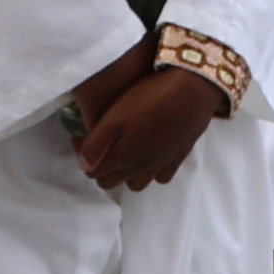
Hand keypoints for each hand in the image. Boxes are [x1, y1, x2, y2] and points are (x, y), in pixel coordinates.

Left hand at [71, 48, 225, 190]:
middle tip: (98, 144)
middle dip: (99, 166)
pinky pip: (161, 176)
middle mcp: (140, 168)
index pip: (92, 172)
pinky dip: (151, 172)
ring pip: (136, 184)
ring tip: (123, 153)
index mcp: (122, 158)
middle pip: (111, 182)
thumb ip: (96, 145)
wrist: (193, 90)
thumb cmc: (150, 99)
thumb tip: (84, 165)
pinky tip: (150, 155)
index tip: (80, 136)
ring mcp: (161, 164)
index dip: (81, 156)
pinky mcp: (178, 157)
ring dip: (125, 174)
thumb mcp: (115, 118)